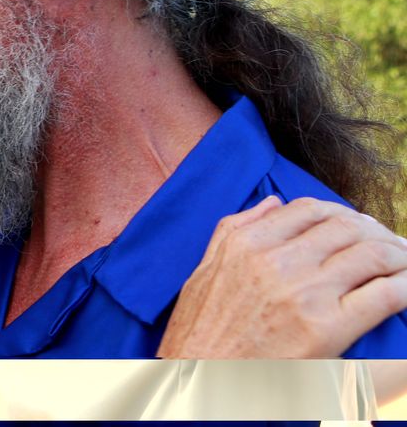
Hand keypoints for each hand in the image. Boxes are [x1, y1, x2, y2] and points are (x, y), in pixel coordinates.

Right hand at [157, 196, 406, 357]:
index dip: (339, 212)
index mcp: (247, 244)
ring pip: (372, 253)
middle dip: (373, 230)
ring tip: (403, 262)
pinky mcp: (328, 329)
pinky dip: (405, 285)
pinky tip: (406, 286)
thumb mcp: (202, 269)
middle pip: (347, 226)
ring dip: (397, 253)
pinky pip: (384, 294)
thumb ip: (233, 229)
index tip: (352, 224)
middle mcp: (278, 262)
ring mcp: (305, 294)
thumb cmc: (198, 331)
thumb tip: (273, 203)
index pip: (309, 209)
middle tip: (386, 242)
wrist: (198, 378)